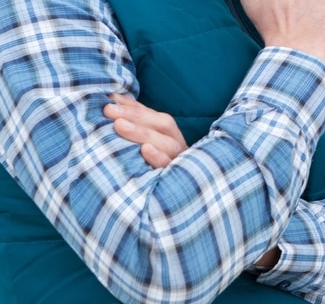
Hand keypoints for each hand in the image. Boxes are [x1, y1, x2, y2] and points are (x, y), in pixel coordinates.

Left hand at [105, 94, 282, 269]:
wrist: (217, 226)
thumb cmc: (178, 192)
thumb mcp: (165, 166)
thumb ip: (149, 144)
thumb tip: (119, 119)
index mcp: (180, 146)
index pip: (161, 120)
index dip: (138, 108)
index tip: (112, 98)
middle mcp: (187, 155)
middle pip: (164, 128)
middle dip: (135, 116)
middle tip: (107, 109)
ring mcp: (189, 170)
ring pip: (168, 145)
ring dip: (142, 133)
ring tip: (117, 125)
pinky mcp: (189, 189)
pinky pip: (175, 172)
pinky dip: (159, 159)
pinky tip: (145, 152)